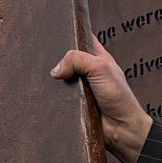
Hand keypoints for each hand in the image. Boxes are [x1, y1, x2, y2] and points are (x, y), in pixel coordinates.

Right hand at [51, 35, 152, 162]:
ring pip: (60, 79)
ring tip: (41, 78)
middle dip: (57, 60)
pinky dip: (52, 98)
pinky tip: (44, 96)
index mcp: (98, 58)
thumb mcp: (101, 68)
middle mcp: (88, 72)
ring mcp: (79, 89)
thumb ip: (78, 60)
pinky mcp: (72, 105)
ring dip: (54, 82)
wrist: (121, 130)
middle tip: (42, 59)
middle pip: (66, 60)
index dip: (70, 35)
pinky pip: (58, 98)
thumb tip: (56, 69)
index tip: (54, 33)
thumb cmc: (119, 98)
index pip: (81, 40)